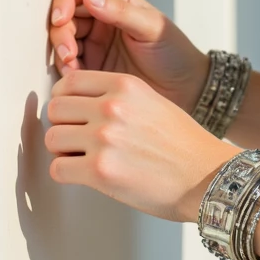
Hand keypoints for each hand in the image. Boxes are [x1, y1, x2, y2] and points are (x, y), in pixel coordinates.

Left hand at [45, 68, 232, 222]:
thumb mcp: (152, 103)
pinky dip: (67, 175)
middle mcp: (112, 108)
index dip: (64, 99)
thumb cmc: (184, 145)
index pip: (68, 82)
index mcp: (125, 86)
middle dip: (63, 126)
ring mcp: (104, 139)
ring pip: (52, 139)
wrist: (207, 177)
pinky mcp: (100, 171)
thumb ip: (117, 98)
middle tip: (76, 139)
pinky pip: (58, 169)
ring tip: (83, 159)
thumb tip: (78, 105)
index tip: (71, 113)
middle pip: (54, 109)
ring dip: (63, 152)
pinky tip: (86, 176)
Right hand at [47, 0, 209, 114]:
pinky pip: (68, 62)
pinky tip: (75, 76)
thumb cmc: (175, 53)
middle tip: (69, 52)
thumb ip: (121, 12)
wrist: (184, 89)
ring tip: (72, 67)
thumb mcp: (152, 28)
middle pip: (65, 13)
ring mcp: (94, 42)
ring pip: (62, 37)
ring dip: (61, 51)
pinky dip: (66, 68)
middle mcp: (101, 18)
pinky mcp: (91, 66)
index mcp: (117, 0)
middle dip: (60, 31)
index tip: (61, 17)